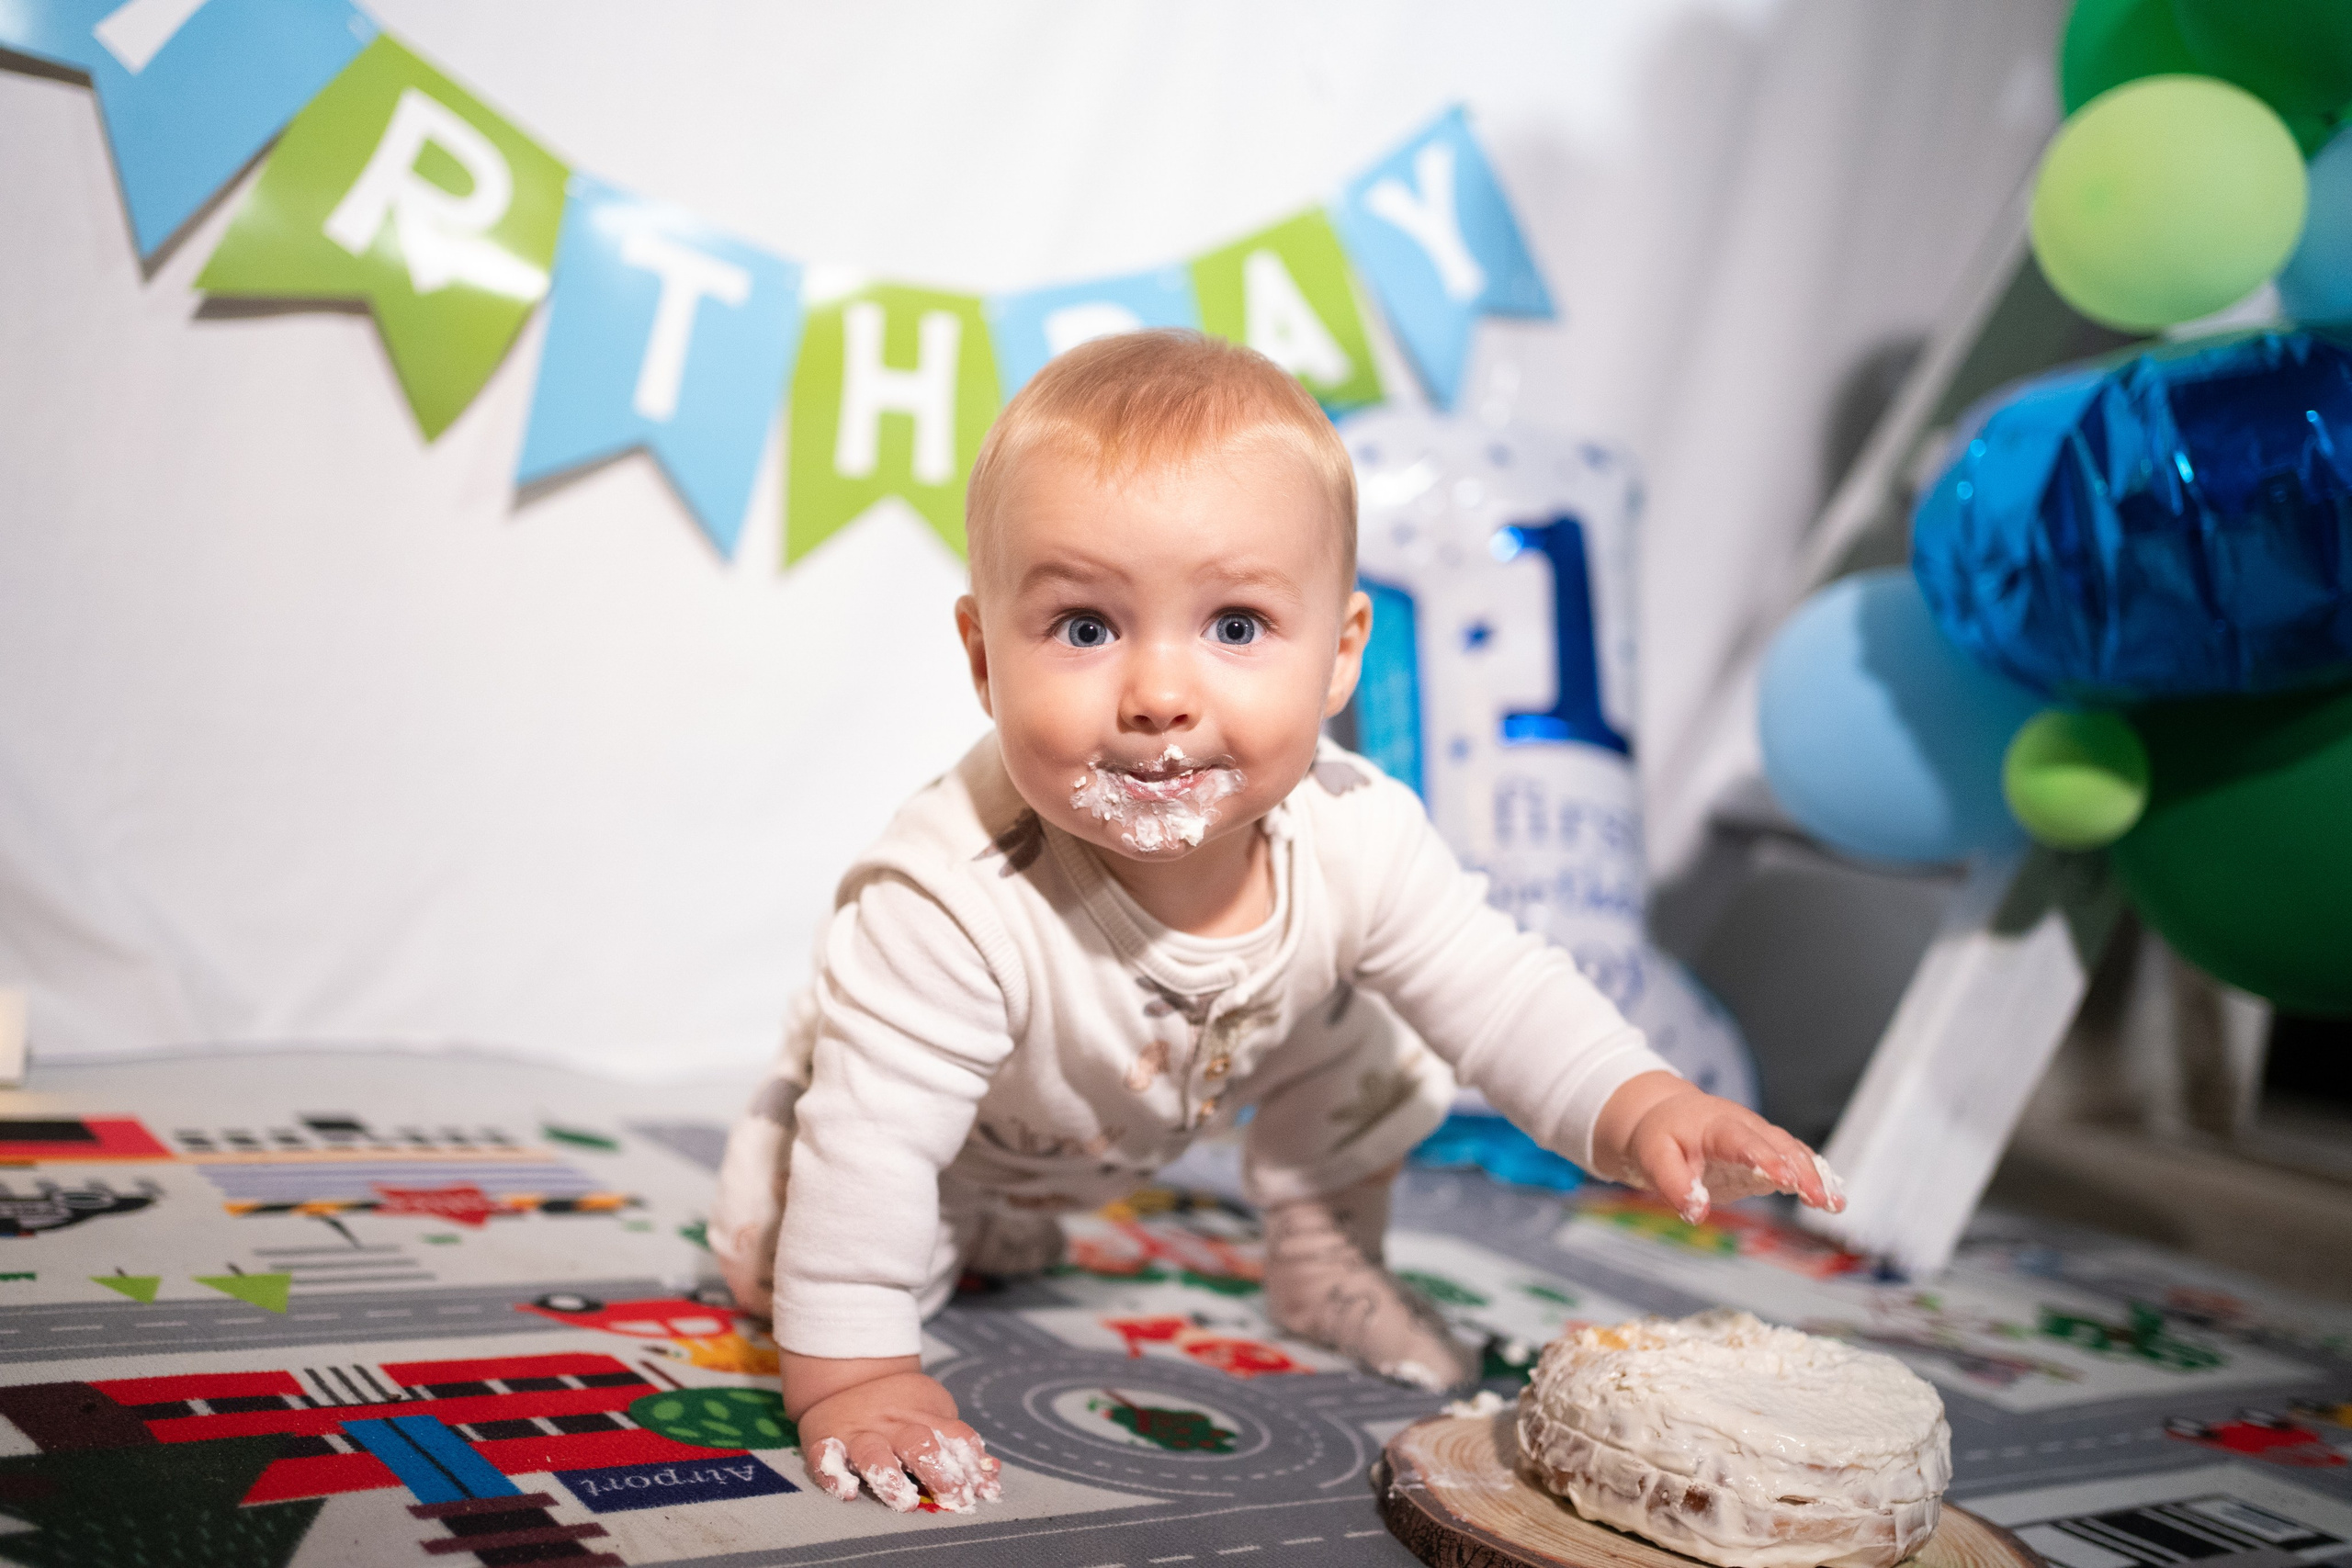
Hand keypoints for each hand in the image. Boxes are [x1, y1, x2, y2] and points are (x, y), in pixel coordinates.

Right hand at [783, 1352, 1001, 1512]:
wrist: (844, 1376)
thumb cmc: (899, 1407)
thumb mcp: (933, 1414)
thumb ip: (959, 1446)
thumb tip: (992, 1474)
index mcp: (923, 1416)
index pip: (953, 1437)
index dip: (971, 1464)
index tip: (982, 1491)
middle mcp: (892, 1424)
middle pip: (918, 1443)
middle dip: (938, 1471)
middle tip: (953, 1497)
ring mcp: (858, 1432)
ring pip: (873, 1453)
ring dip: (889, 1475)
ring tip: (903, 1499)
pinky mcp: (825, 1440)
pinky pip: (826, 1457)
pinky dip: (833, 1474)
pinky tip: (847, 1491)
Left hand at [1590, 1071, 1845, 1223]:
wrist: (1666, 1116)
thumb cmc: (1661, 1137)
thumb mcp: (1654, 1158)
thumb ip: (1674, 1184)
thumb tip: (1696, 1213)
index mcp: (1716, 1125)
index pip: (1743, 1141)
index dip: (1766, 1159)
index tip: (1785, 1181)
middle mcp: (1745, 1126)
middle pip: (1780, 1144)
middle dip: (1802, 1171)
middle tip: (1820, 1200)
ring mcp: (1760, 1137)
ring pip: (1794, 1151)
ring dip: (1816, 1176)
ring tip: (1835, 1204)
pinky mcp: (1768, 1152)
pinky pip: (1796, 1159)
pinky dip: (1815, 1177)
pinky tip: (1833, 1201)